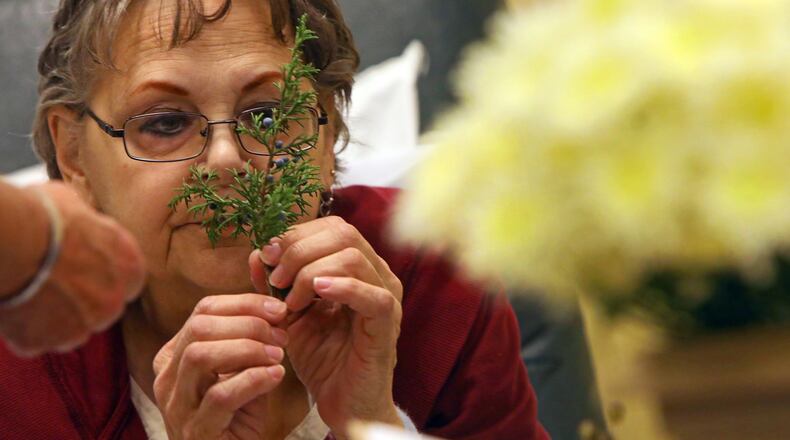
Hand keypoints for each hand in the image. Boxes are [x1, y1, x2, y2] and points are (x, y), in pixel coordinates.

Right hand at [0, 181, 144, 355]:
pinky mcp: (45, 342)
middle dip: (81, 302)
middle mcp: (113, 302)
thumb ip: (90, 226)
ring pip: (70, 331)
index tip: (86, 272)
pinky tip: (15, 307)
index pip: (129, 281)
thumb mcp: (78, 207)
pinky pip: (36, 342)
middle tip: (52, 284)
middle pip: (102, 310)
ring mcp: (80, 326)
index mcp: (129, 266)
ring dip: (55, 320)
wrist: (13, 241)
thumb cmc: (44, 216)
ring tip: (30, 294)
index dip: (105, 277)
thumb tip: (82, 221)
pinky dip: (26, 330)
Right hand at [152, 294, 288, 439]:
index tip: (278, 309)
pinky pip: (220, 395)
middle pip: (199, 328)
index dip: (244, 304)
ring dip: (247, 349)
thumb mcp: (241, 371)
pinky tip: (275, 376)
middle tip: (280, 335)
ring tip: (278, 356)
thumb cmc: (237, 416)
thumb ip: (249, 342)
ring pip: (200, 356)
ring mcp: (177, 406)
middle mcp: (167, 377)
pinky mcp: (195, 432)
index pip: (204, 310)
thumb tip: (276, 311)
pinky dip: (253, 380)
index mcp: (175, 355)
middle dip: (247, 323)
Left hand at [251, 216, 404, 437]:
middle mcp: (377, 274)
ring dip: (311, 272)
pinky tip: (316, 294)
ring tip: (291, 299)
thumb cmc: (322, 358)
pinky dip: (342, 288)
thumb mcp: (290, 314)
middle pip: (342, 233)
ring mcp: (386, 296)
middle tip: (275, 279)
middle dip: (299, 250)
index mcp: (359, 267)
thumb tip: (257, 254)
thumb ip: (275, 283)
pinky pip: (373, 295)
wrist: (342, 402)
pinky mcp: (387, 324)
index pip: (331, 227)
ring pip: (352, 257)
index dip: (296, 234)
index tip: (267, 256)